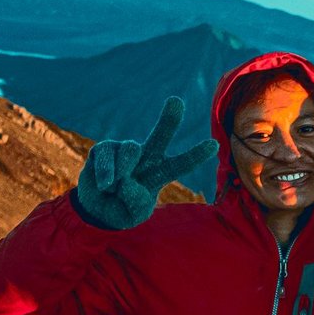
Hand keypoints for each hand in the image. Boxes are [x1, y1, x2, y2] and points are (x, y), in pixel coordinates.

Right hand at [75, 96, 217, 229]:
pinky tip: (104, 186)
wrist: (99, 209)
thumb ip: (136, 202)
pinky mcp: (104, 149)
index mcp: (161, 172)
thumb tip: (127, 181)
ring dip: (122, 172)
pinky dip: (105, 175)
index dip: (196, 155)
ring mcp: (125, 150)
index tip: (214, 145)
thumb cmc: (123, 209)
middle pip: (160, 135)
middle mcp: (146, 156)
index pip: (181, 164)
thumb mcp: (135, 213)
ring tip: (114, 189)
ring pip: (130, 150)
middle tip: (176, 101)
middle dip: (169, 119)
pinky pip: (107, 158)